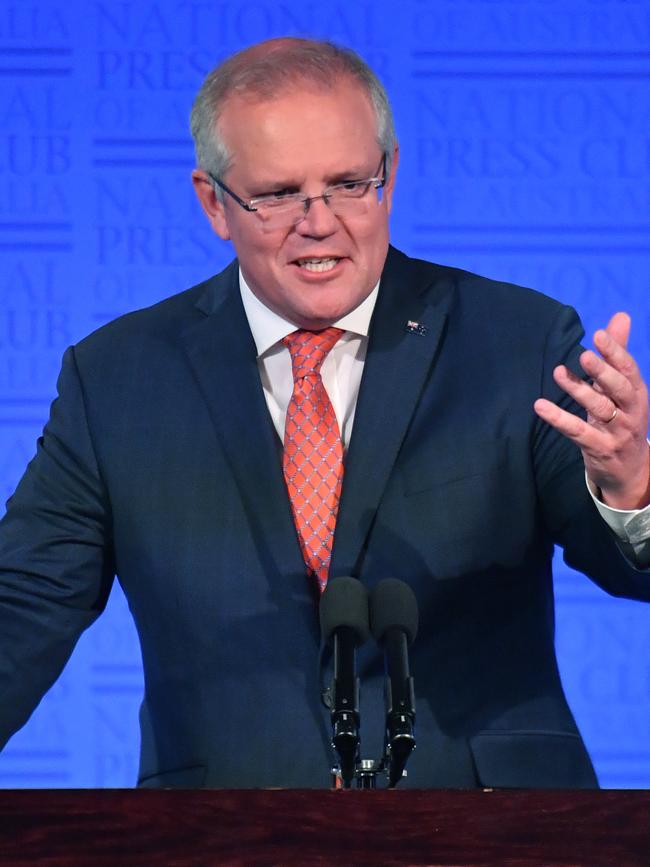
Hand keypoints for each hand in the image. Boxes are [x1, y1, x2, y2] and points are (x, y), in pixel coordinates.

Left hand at [534, 312, 649, 509]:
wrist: (630, 470)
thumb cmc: (622, 419)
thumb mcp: (622, 389)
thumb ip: (618, 354)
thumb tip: (620, 316)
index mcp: (638, 393)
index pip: (629, 370)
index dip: (616, 352)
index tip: (598, 334)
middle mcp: (632, 412)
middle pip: (620, 389)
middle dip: (602, 371)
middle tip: (583, 353)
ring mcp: (617, 432)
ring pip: (599, 409)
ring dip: (579, 390)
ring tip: (558, 373)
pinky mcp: (599, 449)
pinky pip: (578, 432)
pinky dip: (560, 419)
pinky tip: (541, 406)